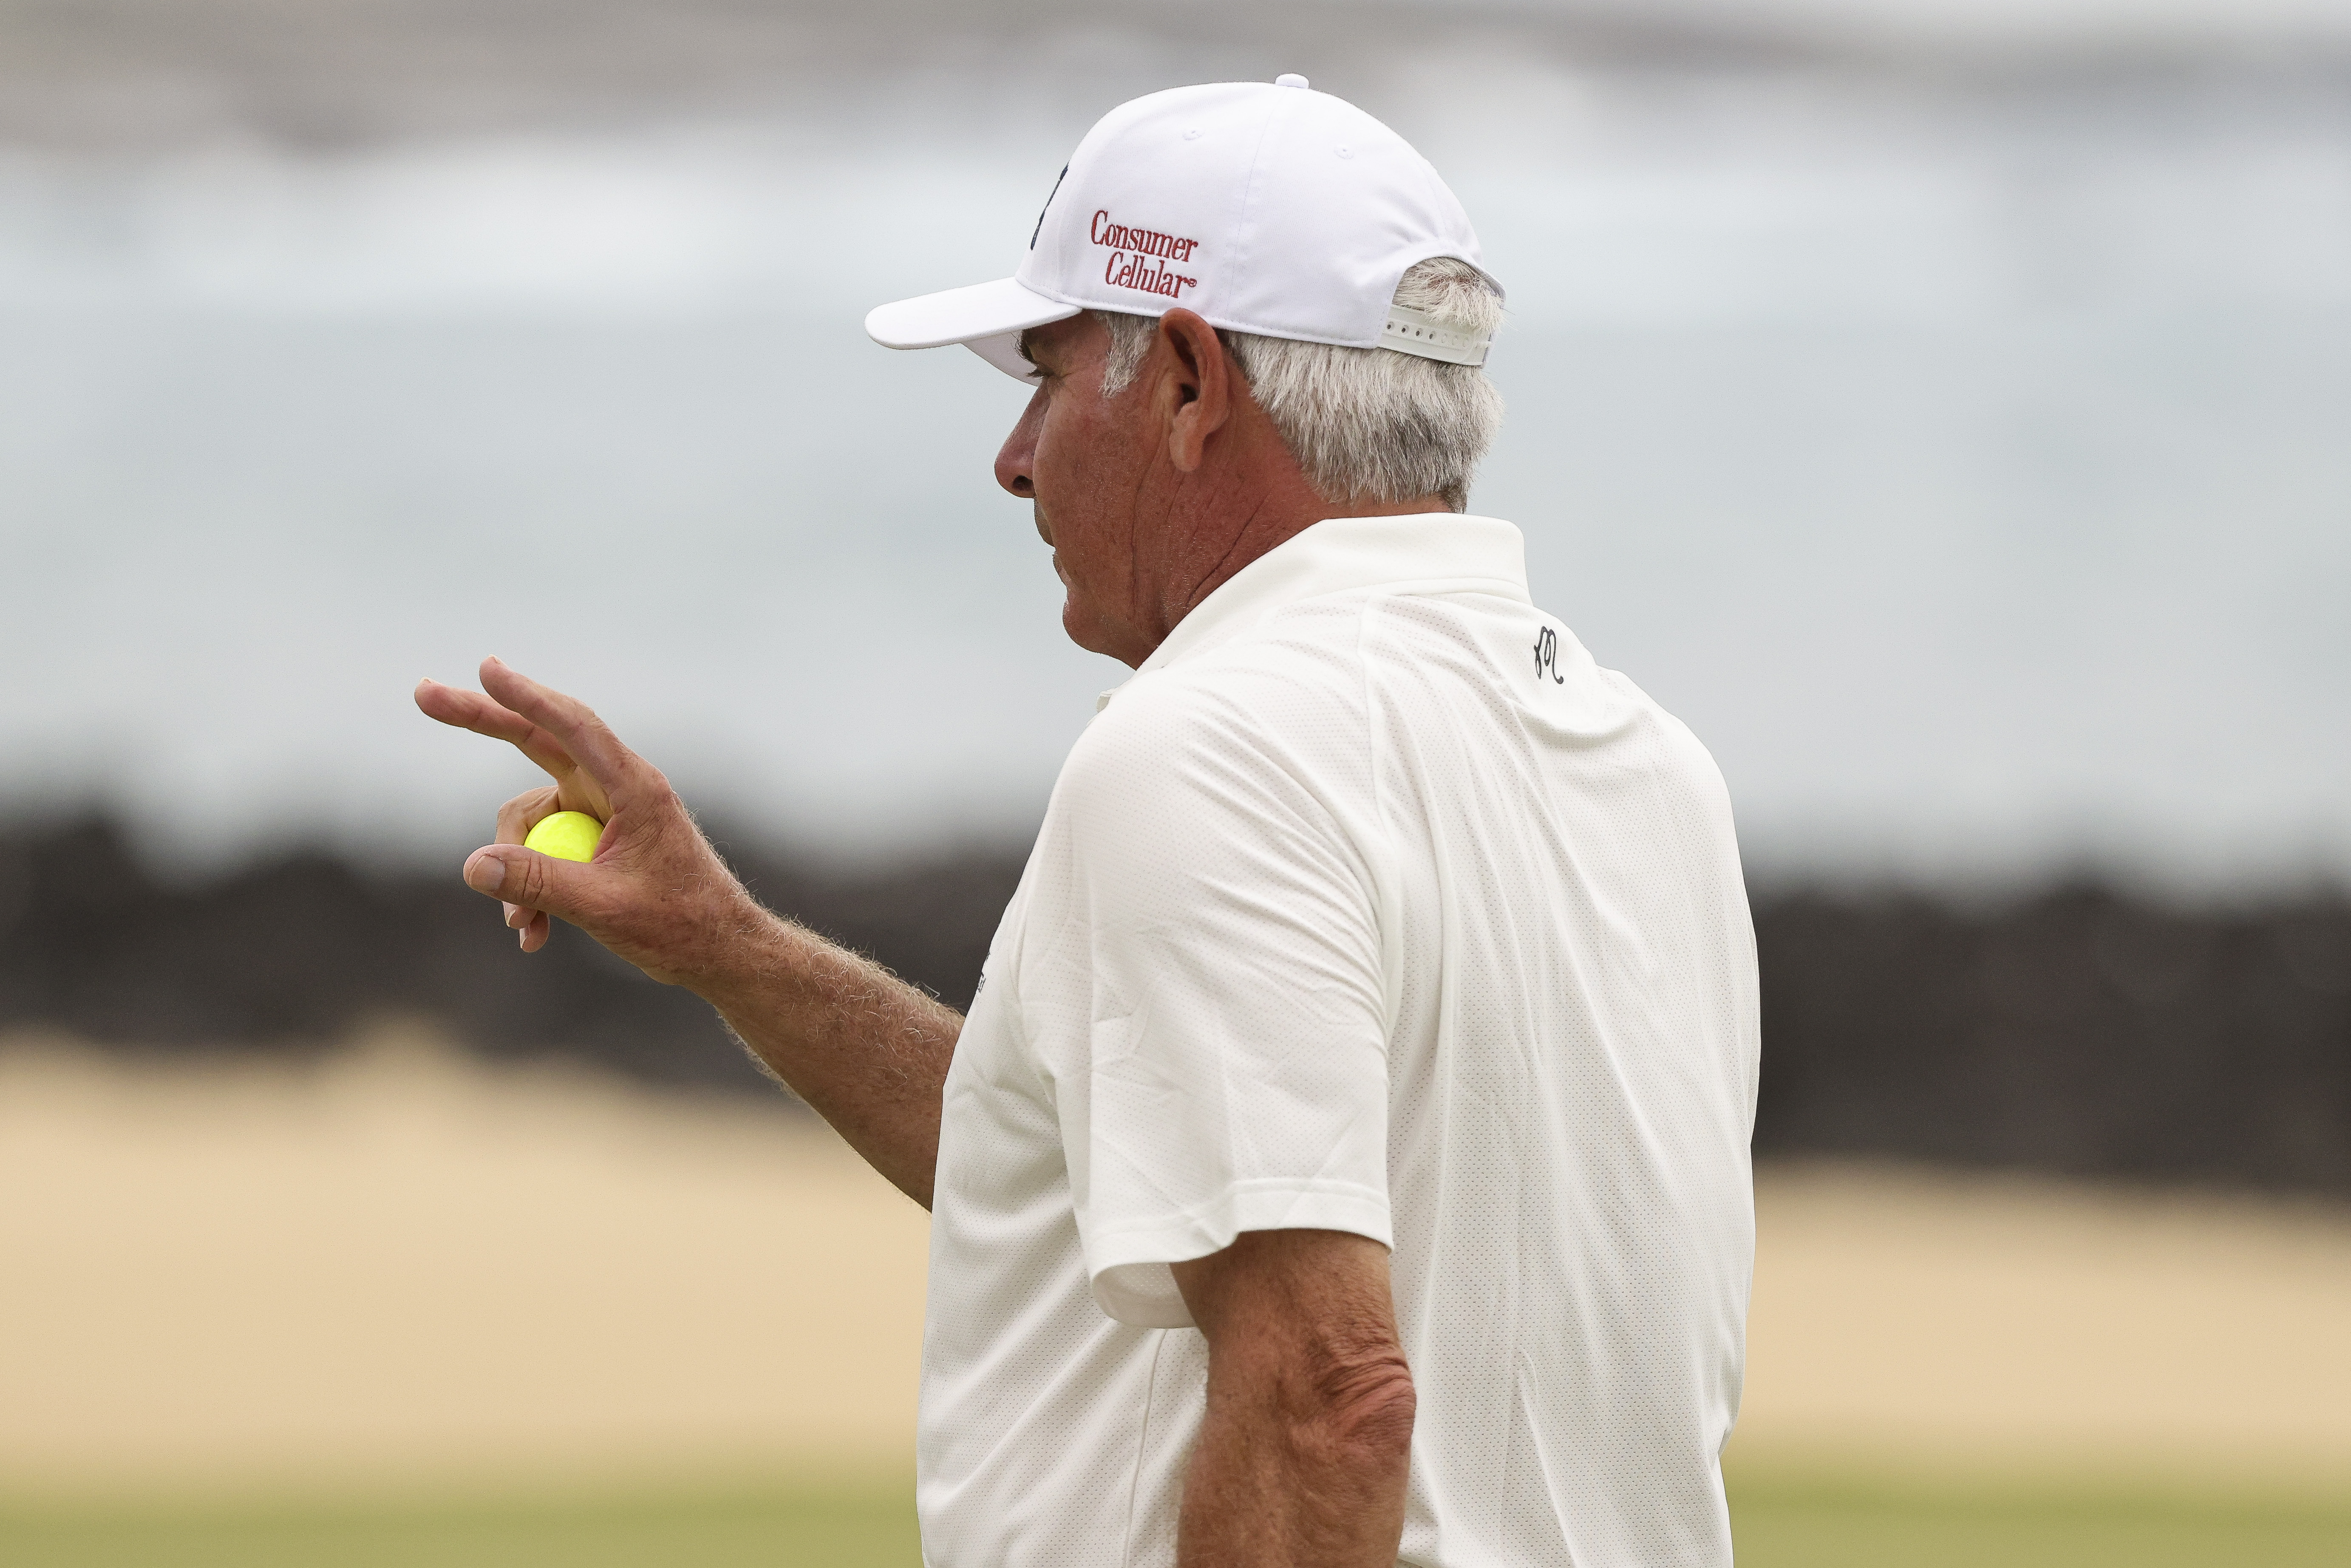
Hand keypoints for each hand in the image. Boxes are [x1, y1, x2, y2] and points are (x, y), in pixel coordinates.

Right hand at [414, 658, 751, 982]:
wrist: (719, 954)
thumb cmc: (681, 926)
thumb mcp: (604, 906)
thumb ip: (539, 883)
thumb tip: (473, 865)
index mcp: (634, 788)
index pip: (573, 727)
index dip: (526, 696)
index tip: (486, 668)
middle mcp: (615, 789)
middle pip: (536, 742)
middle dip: (482, 722)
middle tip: (423, 695)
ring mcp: (601, 813)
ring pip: (528, 820)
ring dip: (514, 874)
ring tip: (523, 927)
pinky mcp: (593, 842)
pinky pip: (541, 852)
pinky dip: (530, 890)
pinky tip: (534, 935)